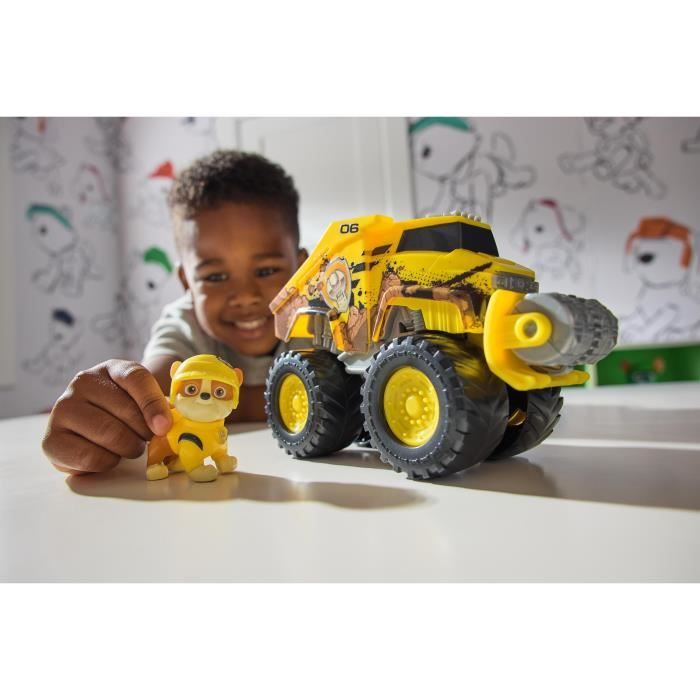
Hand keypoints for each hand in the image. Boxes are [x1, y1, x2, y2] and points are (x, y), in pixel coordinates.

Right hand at [42, 360, 172, 474]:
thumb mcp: (146, 401)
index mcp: (112, 368)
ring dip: (127, 448)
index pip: (136, 378)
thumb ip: (162, 406)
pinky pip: (89, 457)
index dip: (153, 403)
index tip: (164, 427)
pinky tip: (108, 456)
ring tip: (129, 447)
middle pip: (124, 410)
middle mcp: (83, 382)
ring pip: (107, 434)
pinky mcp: (52, 439)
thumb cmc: (127, 413)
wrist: (92, 430)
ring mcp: (63, 408)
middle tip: (146, 440)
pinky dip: (107, 462)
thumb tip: (170, 423)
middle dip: (143, 432)